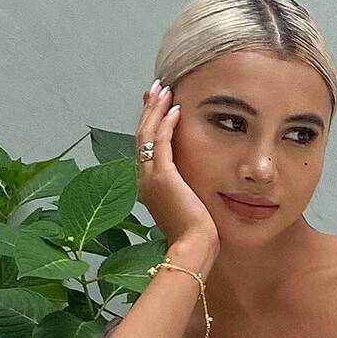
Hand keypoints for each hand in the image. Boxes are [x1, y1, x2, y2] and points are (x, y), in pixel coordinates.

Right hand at [136, 80, 219, 254]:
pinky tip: (175, 109)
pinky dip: (166, 123)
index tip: (157, 107)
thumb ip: (185, 192)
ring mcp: (150, 177)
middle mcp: (143, 179)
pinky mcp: (163, 176)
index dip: (149, 124)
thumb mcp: (187, 208)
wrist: (193, 248)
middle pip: (141, 135)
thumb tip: (193, 187)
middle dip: (148, 110)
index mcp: (147, 186)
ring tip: (163, 90)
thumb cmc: (195, 235)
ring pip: (147, 133)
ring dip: (155, 109)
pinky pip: (161, 141)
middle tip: (156, 89)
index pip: (144, 148)